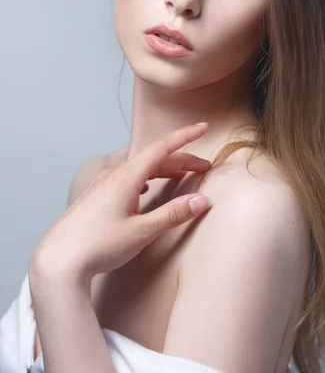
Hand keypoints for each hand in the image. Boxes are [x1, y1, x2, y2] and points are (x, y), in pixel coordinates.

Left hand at [30, 122, 211, 287]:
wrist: (58, 260)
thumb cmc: (98, 246)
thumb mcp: (142, 232)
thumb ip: (173, 214)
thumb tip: (202, 201)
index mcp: (126, 177)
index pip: (162, 148)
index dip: (185, 136)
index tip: (203, 127)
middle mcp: (113, 175)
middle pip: (154, 158)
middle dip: (181, 159)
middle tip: (204, 166)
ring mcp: (103, 184)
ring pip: (140, 167)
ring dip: (164, 168)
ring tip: (182, 174)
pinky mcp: (97, 195)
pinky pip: (127, 177)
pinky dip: (146, 177)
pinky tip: (148, 187)